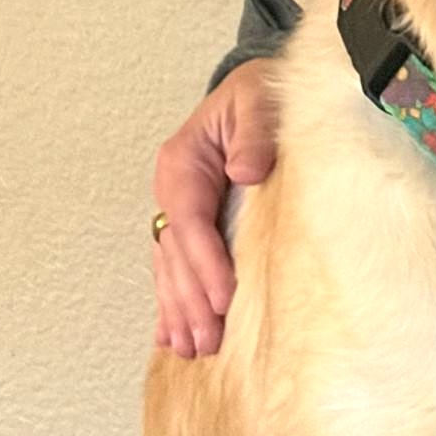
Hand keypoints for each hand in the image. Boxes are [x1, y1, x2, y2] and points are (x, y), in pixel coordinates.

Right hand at [150, 58, 278, 356]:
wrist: (260, 87)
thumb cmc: (263, 92)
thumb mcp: (260, 99)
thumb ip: (254, 132)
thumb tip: (246, 171)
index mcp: (184, 162)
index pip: (192, 222)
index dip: (205, 264)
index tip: (221, 299)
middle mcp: (175, 189)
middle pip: (178, 254)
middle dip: (191, 300)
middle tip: (207, 341)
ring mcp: (181, 207)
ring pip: (173, 268)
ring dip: (180, 309)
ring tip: (191, 349)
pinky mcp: (195, 220)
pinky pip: (178, 265)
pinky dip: (175, 300)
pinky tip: (173, 334)